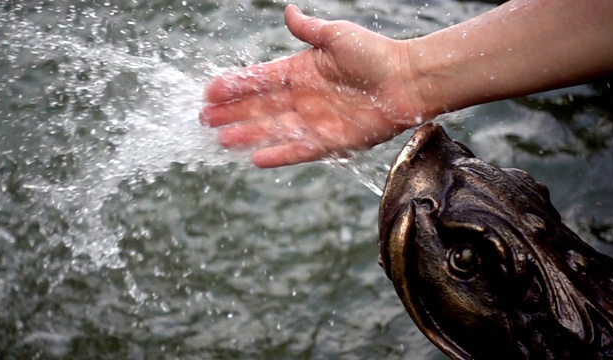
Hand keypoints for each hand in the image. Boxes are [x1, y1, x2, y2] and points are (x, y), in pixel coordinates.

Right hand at [200, 4, 424, 167]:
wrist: (408, 81)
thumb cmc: (375, 54)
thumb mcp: (337, 36)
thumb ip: (309, 30)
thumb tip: (287, 11)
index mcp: (301, 71)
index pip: (260, 79)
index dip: (236, 85)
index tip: (211, 90)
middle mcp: (303, 98)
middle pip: (260, 108)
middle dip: (232, 113)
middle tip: (205, 118)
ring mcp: (314, 121)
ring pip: (273, 130)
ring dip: (247, 134)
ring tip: (221, 139)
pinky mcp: (330, 142)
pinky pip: (298, 150)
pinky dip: (278, 154)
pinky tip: (256, 158)